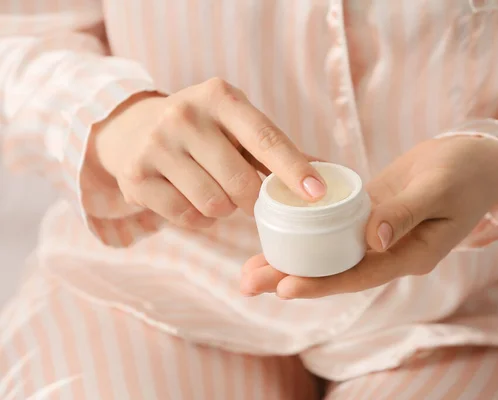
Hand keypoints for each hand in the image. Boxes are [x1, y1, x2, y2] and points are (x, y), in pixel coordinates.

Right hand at [88, 78, 325, 228]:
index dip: (294, 169)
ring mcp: (156, 145)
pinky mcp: (136, 177)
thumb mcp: (235, 124)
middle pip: (241, 182)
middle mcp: (185, 115)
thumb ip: (276, 147)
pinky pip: (188, 217)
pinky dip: (200, 219)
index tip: (317, 194)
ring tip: (216, 192)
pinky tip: (193, 200)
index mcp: (219, 96)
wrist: (132, 129)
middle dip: (254, 200)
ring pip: (215, 203)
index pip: (265, 138)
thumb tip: (327, 170)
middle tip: (250, 198)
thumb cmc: (202, 130)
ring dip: (225, 208)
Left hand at [240, 135, 497, 298]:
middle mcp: (390, 251)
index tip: (284, 287)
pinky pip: (334, 227)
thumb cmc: (466, 173)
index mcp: (410, 255)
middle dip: (292, 277)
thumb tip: (372, 239)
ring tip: (250, 266)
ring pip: (329, 252)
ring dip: (293, 258)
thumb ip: (405, 213)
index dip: (321, 283)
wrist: (475, 159)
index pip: (359, 275)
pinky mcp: (369, 213)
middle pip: (335, 271)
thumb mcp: (439, 189)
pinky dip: (308, 231)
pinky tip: (280, 229)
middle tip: (247, 282)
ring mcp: (378, 234)